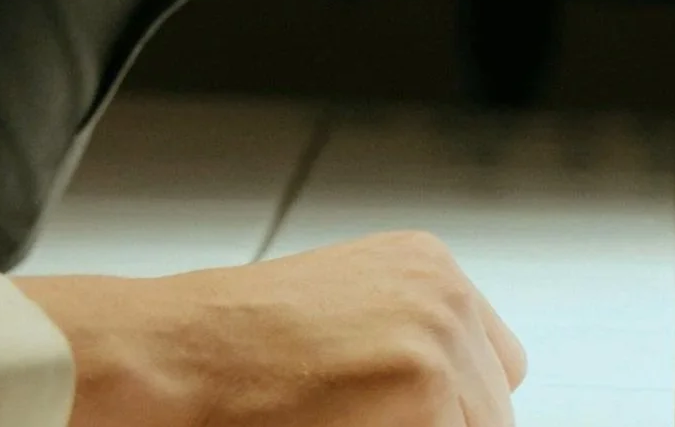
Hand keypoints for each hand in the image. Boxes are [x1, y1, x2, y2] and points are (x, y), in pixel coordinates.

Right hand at [15, 231, 527, 426]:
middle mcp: (446, 293)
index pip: (492, 364)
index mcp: (428, 264)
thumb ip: (406, 336)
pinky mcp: (430, 392)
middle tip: (355, 416)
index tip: (409, 409)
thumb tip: (453, 396)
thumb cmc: (237, 339)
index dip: (450, 402)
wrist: (181, 351)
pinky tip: (339, 423)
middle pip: (492, 406)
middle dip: (438, 422)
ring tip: (340, 416)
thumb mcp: (343, 311)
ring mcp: (442, 341)